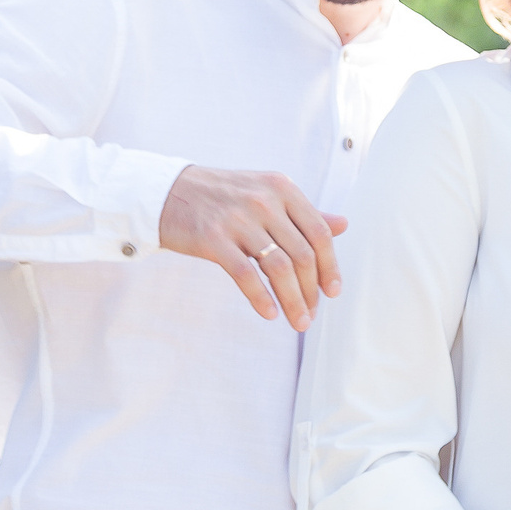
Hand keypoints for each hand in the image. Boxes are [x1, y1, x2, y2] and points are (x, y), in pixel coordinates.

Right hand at [157, 165, 345, 330]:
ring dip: (292, 300)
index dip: (330, 265)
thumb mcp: (265, 194)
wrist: (167, 193)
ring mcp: (237, 218)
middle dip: (311, 290)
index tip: (332, 291)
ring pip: (278, 267)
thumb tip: (344, 224)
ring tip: (297, 321)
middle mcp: (263, 200)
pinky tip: (269, 313)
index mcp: (281, 188)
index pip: (318, 232)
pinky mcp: (213, 238)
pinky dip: (261, 298)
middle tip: (311, 314)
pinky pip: (245, 274)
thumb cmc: (222, 197)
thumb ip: (303, 212)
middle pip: (301, 254)